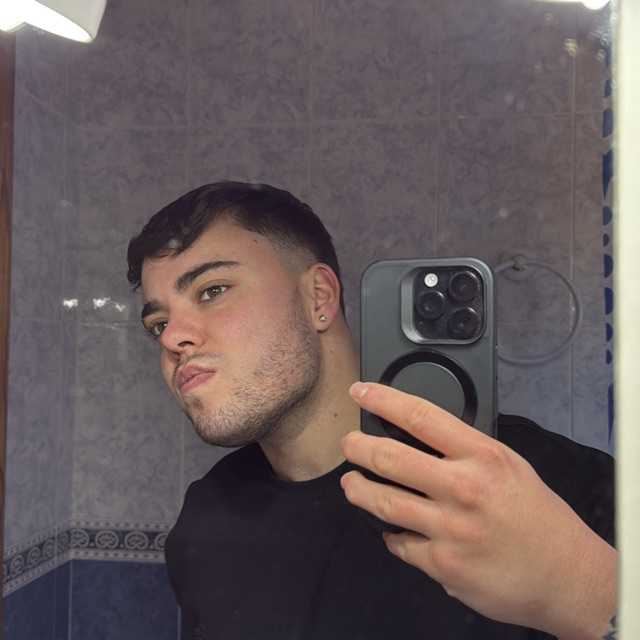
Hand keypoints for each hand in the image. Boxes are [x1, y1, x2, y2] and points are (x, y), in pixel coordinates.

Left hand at [340, 382, 616, 639]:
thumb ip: (465, 449)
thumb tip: (419, 435)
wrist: (566, 574)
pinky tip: (392, 530)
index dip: (383, 399)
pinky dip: (391, 534)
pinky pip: (400, 543)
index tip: (360, 391)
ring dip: (358, 490)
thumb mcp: (508, 465)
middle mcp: (463, 488)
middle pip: (390, 458)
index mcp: (482, 456)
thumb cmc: (538, 516)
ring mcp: (450, 529)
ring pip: (383, 502)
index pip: (421, 416)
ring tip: (351, 482)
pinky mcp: (443, 565)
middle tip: (348, 444)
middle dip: (357, 447)